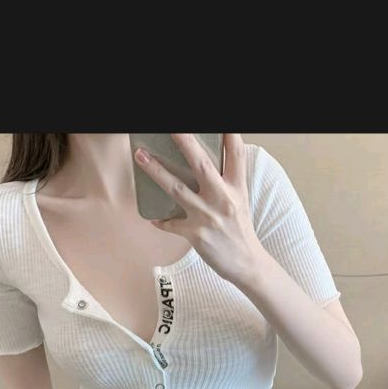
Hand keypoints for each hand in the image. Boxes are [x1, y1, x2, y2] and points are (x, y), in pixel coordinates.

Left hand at [133, 133, 259, 283]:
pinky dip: (160, 220)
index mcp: (236, 187)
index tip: (222, 125)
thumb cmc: (240, 230)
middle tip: (172, 128)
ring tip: (140, 155)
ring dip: (156, 170)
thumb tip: (205, 163)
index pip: (236, 153)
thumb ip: (226, 181)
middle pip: (201, 164)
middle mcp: (223, 198)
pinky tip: (153, 217)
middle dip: (185, 143)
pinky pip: (170, 223)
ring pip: (177, 188)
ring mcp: (207, 215)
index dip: (229, 135)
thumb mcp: (239, 200)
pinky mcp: (196, 233)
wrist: (247, 263)